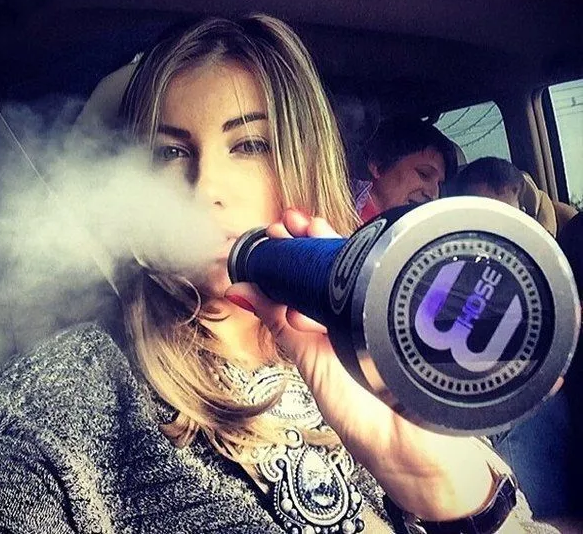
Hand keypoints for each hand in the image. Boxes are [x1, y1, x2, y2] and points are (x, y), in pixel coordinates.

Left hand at [225, 208, 494, 520]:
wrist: (444, 467)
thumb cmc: (383, 436)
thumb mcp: (327, 381)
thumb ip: (292, 338)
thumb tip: (246, 296)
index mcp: (321, 346)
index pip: (294, 296)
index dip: (282, 264)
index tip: (273, 236)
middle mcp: (347, 335)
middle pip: (323, 283)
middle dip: (306, 247)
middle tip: (292, 221)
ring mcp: (379, 331)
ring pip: (353, 282)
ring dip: (335, 250)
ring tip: (316, 223)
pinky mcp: (409, 330)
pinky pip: (387, 290)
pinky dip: (375, 265)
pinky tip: (368, 243)